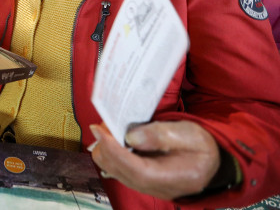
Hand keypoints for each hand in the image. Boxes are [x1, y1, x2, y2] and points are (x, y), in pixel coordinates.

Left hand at [88, 121, 220, 199]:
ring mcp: (147, 188)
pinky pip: (118, 169)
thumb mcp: (189, 134)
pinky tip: (115, 138)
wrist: (211, 162)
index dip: (114, 151)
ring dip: (106, 150)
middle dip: (106, 147)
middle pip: (120, 172)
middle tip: (103, 123)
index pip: (136, 170)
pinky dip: (111, 153)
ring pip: (114, 171)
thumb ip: (160, 135)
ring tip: (108, 128)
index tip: (100, 131)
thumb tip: (131, 137)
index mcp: (172, 178)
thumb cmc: (202, 146)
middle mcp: (156, 188)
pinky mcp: (141, 182)